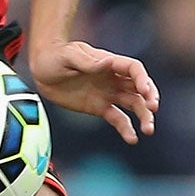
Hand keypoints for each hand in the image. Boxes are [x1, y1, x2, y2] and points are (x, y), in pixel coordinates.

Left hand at [29, 40, 159, 143]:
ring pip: (134, 105)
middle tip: (153, 108)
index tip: (145, 90)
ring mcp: (109, 94)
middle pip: (140, 88)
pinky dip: (126, 129)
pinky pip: (118, 119)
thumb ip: (87, 62)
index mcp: (109, 63)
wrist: (41, 70)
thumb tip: (109, 63)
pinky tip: (133, 139)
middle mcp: (114, 79)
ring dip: (144, 116)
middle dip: (149, 98)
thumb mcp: (68, 56)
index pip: (134, 69)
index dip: (143, 79)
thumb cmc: (55, 57)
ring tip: (148, 130)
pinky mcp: (100, 107)